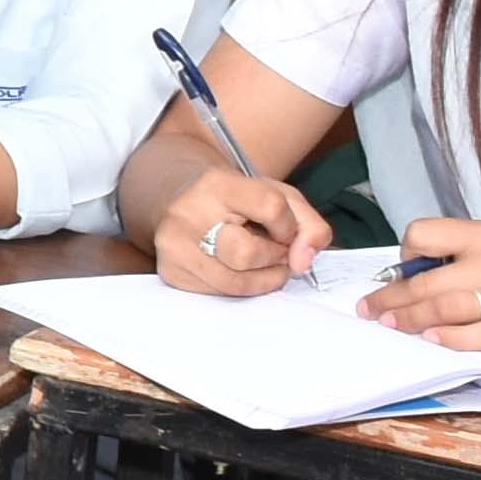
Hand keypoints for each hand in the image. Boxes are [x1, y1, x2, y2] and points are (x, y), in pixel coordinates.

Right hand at [153, 168, 328, 298]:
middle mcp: (187, 214)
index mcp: (216, 184)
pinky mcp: (171, 273)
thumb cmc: (238, 202)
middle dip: (273, 258)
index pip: (271, 208)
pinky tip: (238, 271)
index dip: (289, 227)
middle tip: (275, 251)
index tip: (284, 230)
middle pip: (247, 253)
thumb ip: (309, 226)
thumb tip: (303, 263)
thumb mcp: (279, 197)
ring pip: (235, 283)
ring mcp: (174, 246)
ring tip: (263, 264)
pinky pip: (220, 295)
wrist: (185, 201)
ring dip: (263, 279)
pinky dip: (241, 289)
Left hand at [365, 217, 480, 357]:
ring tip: (388, 325)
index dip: (407, 251)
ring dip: (409, 320)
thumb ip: (477, 254)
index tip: (404, 267)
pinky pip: (478, 337)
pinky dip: (450, 340)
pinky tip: (432, 341)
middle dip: (390, 297)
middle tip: (369, 308)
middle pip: (427, 280)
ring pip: (444, 308)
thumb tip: (427, 270)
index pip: (427, 233)